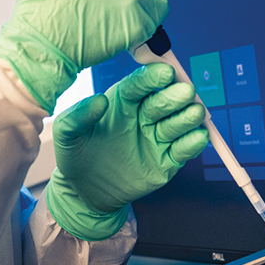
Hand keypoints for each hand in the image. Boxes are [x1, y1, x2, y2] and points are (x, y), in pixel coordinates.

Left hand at [45, 63, 208, 239]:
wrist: (84, 192)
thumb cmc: (75, 155)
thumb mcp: (67, 135)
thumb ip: (78, 116)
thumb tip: (99, 100)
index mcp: (122, 101)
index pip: (140, 85)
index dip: (153, 77)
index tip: (164, 72)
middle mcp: (144, 116)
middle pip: (163, 102)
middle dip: (175, 96)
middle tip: (185, 91)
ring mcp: (157, 138)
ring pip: (177, 124)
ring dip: (188, 117)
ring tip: (195, 112)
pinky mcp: (167, 161)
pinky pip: (183, 151)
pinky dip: (193, 143)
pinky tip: (198, 137)